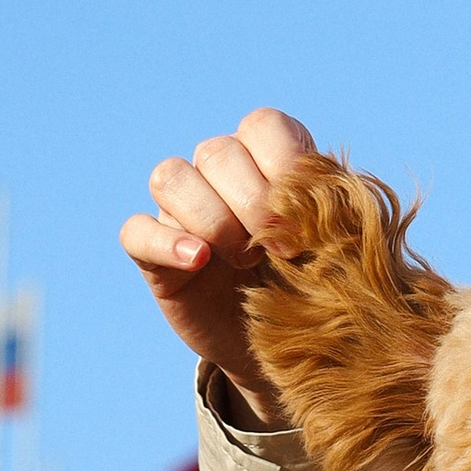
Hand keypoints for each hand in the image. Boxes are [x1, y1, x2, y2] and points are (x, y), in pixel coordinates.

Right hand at [119, 108, 319, 424]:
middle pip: (217, 152)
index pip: (262, 126)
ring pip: (170, 177)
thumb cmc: (317, 283)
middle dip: (253, 199)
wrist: (287, 344)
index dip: (282, 161)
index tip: (306, 210)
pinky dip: (165, 241)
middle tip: (281, 246)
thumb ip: (331, 213)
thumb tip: (327, 200)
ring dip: (211, 217)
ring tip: (244, 258)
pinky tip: (197, 260)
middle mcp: (219, 174)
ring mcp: (181, 210)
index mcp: (267, 158)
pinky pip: (136, 231)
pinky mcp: (153, 253)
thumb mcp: (335, 247)